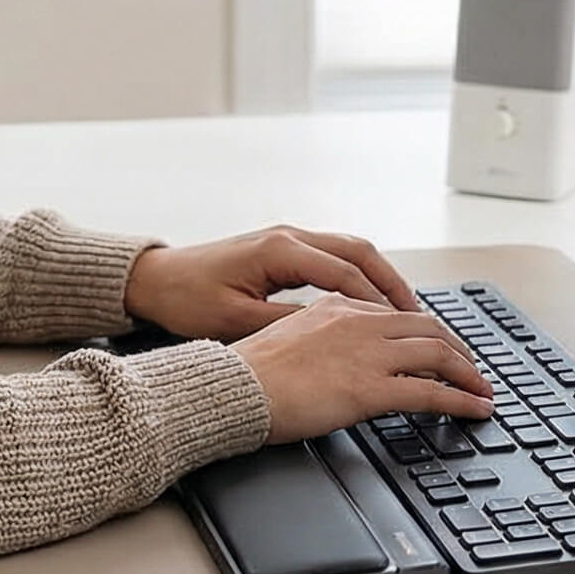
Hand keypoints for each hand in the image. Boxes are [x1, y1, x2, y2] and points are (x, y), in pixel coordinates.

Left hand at [122, 225, 423, 340]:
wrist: (155, 280)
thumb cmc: (187, 301)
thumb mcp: (236, 322)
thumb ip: (287, 327)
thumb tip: (332, 336)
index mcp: (280, 251)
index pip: (346, 274)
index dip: (380, 303)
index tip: (406, 327)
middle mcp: (288, 236)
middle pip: (359, 252)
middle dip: (393, 283)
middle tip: (420, 316)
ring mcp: (286, 238)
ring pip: (350, 250)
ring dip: (379, 276)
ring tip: (404, 310)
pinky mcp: (281, 248)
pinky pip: (333, 255)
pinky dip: (358, 275)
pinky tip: (368, 300)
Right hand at [231, 295, 494, 443]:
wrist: (230, 388)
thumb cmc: (246, 373)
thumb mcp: (286, 339)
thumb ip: (319, 340)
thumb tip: (335, 360)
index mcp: (335, 306)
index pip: (395, 314)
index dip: (425, 332)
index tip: (438, 347)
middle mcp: (357, 322)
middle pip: (427, 327)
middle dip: (458, 349)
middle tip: (472, 369)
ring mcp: (366, 354)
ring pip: (438, 353)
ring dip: (468, 373)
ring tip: (482, 390)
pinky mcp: (370, 388)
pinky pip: (431, 392)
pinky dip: (461, 400)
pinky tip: (475, 410)